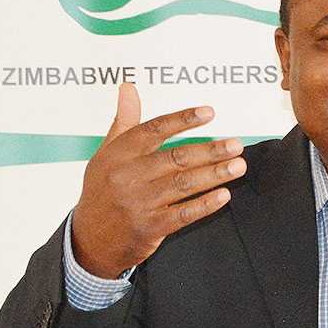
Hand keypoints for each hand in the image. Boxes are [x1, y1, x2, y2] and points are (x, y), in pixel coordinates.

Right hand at [71, 83, 245, 277]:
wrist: (89, 240)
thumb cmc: (102, 192)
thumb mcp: (106, 155)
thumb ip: (123, 122)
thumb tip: (128, 88)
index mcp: (118, 154)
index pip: (154, 130)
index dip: (183, 120)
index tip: (209, 113)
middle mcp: (127, 176)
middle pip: (176, 158)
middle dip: (210, 150)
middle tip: (236, 144)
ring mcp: (138, 203)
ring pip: (183, 184)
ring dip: (215, 174)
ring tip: (238, 166)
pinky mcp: (149, 227)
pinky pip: (183, 214)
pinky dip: (205, 204)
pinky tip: (223, 195)